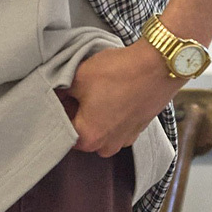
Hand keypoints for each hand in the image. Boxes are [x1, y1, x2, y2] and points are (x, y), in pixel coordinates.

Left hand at [61, 39, 187, 156]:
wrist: (157, 66)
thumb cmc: (117, 73)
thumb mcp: (78, 76)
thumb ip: (61, 89)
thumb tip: (55, 92)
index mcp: (89, 137)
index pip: (62, 129)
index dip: (58, 109)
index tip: (59, 93)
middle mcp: (107, 145)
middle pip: (81, 132)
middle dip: (76, 112)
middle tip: (76, 89)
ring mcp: (125, 138)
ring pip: (100, 128)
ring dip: (95, 112)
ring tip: (97, 89)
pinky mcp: (138, 128)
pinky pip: (117, 124)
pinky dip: (112, 111)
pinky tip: (112, 92)